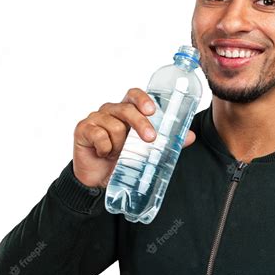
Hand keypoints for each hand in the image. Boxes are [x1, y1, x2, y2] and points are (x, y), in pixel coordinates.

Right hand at [73, 88, 195, 186]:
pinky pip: (99, 136)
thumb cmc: (123, 159)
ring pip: (114, 125)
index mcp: (126, 110)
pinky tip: (104, 154)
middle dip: (140, 124)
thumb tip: (191, 136)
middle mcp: (111, 110)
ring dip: (120, 144)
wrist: (98, 180)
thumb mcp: (146, 150)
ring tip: (118, 153)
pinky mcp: (83, 129)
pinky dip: (105, 148)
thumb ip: (167, 141)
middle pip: (126, 109)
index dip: (142, 99)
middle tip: (150, 139)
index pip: (133, 94)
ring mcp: (96, 118)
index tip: (153, 110)